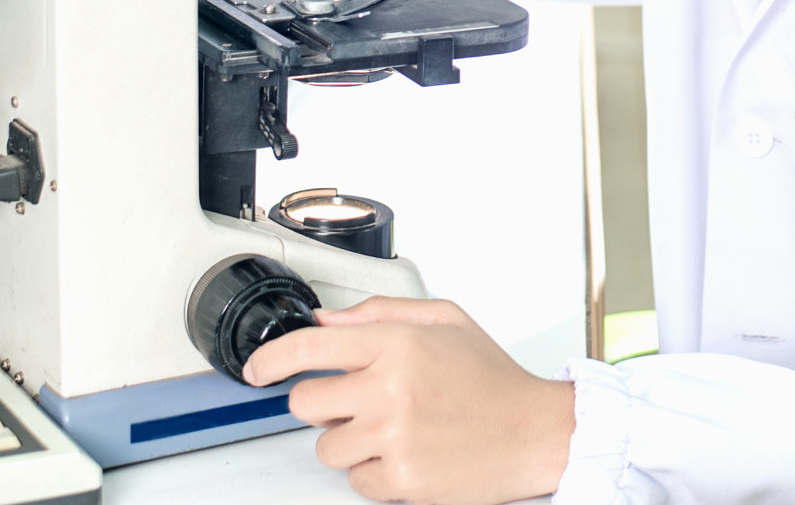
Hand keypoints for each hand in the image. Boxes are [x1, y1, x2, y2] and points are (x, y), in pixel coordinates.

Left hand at [244, 297, 575, 504]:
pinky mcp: (404, 478)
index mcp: (399, 343)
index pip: (310, 346)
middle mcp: (392, 387)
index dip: (272, 358)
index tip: (257, 368)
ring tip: (392, 428)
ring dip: (349, 440)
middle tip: (354, 401)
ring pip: (326, 446)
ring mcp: (395, 436)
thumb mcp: (445, 321)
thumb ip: (381, 312)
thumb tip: (325, 321)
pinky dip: (375, 472)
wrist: (536, 432)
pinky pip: (355, 481)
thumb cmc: (492, 378)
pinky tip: (407, 453)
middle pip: (306, 402)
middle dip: (322, 403)